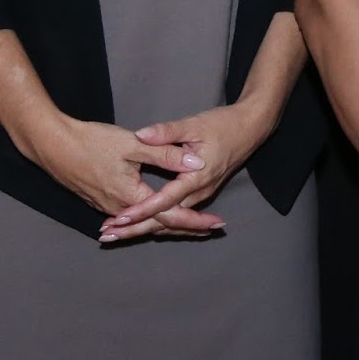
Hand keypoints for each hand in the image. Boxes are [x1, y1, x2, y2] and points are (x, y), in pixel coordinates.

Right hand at [29, 113, 215, 224]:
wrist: (53, 145)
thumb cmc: (92, 142)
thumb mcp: (133, 144)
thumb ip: (166, 153)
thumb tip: (197, 162)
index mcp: (131, 196)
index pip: (170, 215)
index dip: (195, 220)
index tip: (216, 224)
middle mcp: (120, 208)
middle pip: (159, 224)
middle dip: (187, 227)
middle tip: (212, 229)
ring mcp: (108, 206)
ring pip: (145, 222)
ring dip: (169, 224)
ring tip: (193, 226)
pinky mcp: (101, 200)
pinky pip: (132, 216)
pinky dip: (150, 219)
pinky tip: (158, 218)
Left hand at [97, 103, 273, 240]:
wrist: (252, 127)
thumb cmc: (224, 124)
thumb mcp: (194, 124)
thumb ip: (166, 132)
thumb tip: (140, 135)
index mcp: (196, 178)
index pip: (164, 201)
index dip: (140, 210)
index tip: (118, 219)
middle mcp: (199, 192)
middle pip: (164, 219)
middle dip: (135, 229)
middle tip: (106, 236)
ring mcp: (202, 195)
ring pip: (170, 220)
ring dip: (143, 228)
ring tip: (115, 234)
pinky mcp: (202, 192)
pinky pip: (177, 214)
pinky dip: (157, 221)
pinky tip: (141, 224)